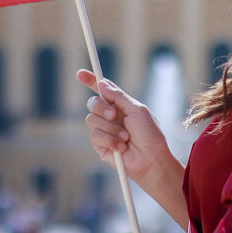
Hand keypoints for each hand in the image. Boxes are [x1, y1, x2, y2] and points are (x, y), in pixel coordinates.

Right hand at [76, 68, 170, 185]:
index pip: (102, 90)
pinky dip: (109, 140)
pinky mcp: (100, 145)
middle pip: (93, 103)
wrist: (151, 158)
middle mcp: (110, 116)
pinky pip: (94, 135)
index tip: (80, 74)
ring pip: (91, 119)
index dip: (90, 81)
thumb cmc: (149, 134)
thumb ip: (118, 96)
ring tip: (126, 137)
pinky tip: (121, 147)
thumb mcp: (137, 109)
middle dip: (102, 107)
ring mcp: (104, 130)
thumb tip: (101, 83)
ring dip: (110, 128)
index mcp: (120, 105)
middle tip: (114, 115)